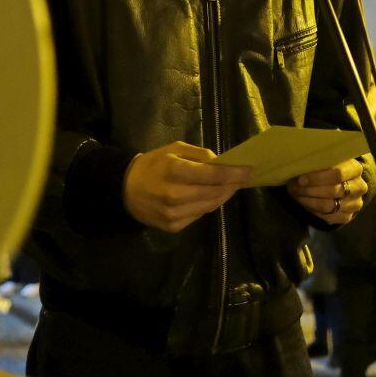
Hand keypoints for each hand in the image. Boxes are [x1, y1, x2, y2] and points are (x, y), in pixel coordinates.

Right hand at [122, 142, 252, 232]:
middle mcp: (175, 195)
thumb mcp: (173, 149)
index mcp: (174, 171)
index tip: (250, 170)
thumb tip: (221, 163)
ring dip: (223, 195)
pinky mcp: (173, 227)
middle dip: (232, 185)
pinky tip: (210, 196)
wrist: (125, 190)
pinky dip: (208, 205)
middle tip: (243, 178)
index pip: (213, 174)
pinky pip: (199, 215)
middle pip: (215, 192)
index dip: (235, 173)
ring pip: (210, 206)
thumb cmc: (152, 165)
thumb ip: (199, 154)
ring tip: (230, 186)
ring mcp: (174, 214)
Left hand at [289, 158, 368, 224]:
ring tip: (296, 194)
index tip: (301, 179)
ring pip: (328, 206)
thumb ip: (317, 161)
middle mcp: (359, 187)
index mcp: (355, 169)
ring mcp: (355, 203)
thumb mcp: (326, 160)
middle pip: (333, 191)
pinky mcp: (347, 216)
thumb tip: (298, 164)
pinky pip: (328, 217)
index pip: (337, 174)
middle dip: (309, 190)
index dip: (317, 178)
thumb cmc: (329, 168)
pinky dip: (313, 210)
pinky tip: (305, 202)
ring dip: (308, 201)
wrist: (342, 183)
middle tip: (294, 187)